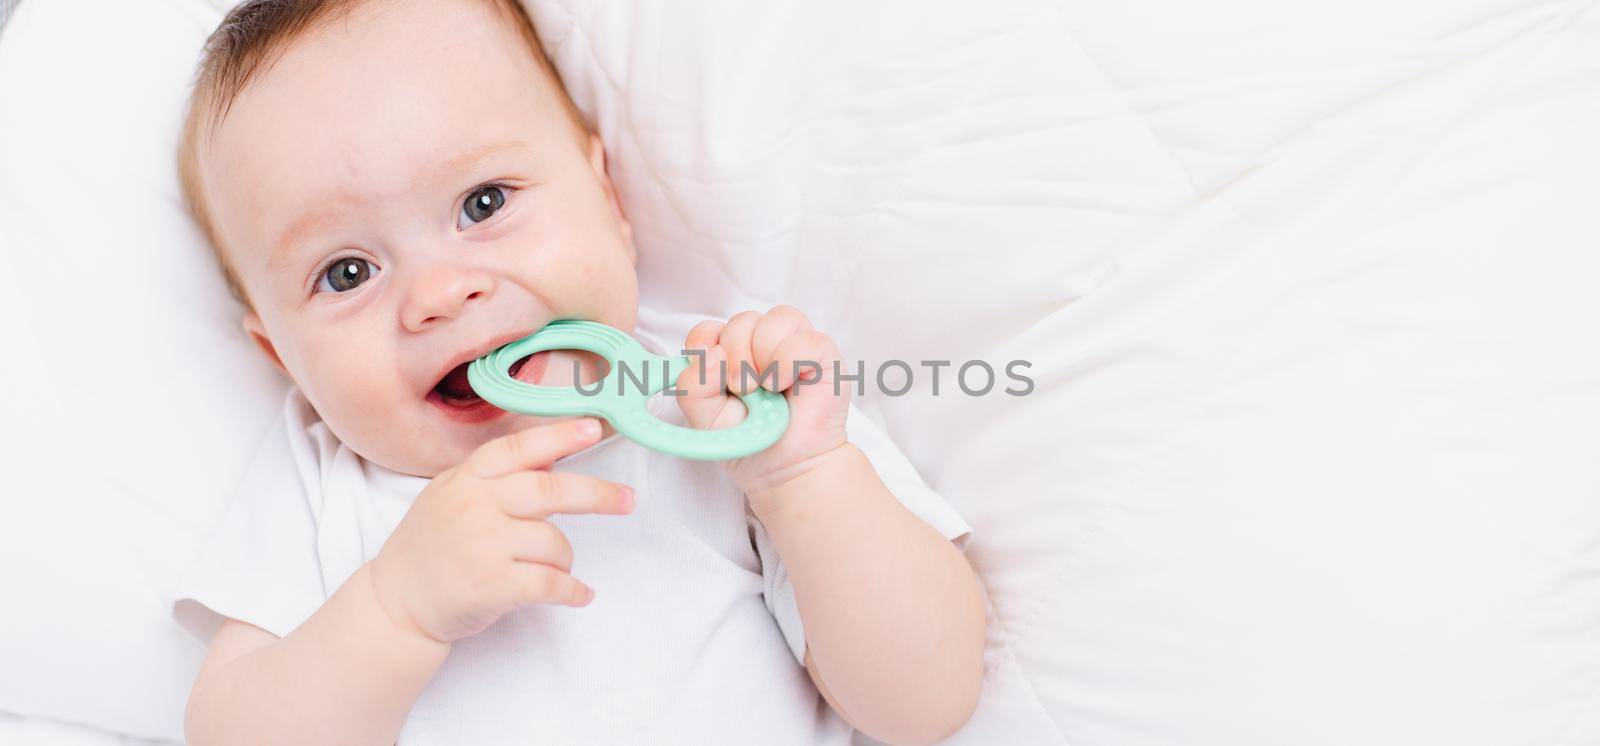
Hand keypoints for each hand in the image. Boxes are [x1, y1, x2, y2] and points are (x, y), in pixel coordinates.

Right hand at [368, 418, 633, 642]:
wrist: (395, 601)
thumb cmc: (432, 546)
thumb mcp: (453, 494)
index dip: (559, 436)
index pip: (519, 448)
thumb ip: (498, 477)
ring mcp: (482, 545)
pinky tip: (579, 594)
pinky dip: (573, 591)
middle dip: (597, 494)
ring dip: (565, 559)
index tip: (594, 428)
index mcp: (467, 478)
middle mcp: (474, 505)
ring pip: (554, 543)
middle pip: (550, 490)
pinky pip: (551, 583)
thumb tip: (552, 457)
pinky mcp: (491, 585)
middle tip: (628, 499)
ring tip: (555, 569)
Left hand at [676, 305, 850, 497]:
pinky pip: (805, 339)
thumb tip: (712, 353)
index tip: (706, 366)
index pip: (711, 327)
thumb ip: (693, 387)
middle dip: (736, 355)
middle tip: (743, 390)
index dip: (705, 340)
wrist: (787, 469)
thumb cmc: (751, 442)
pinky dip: (787, 361)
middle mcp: (763, 345)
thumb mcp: (705, 419)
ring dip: (763, 355)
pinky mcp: (824, 356)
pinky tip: (783, 385)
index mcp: (733, 355)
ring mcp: (795, 346)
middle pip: (742, 320)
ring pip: (775, 319)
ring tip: (766, 388)